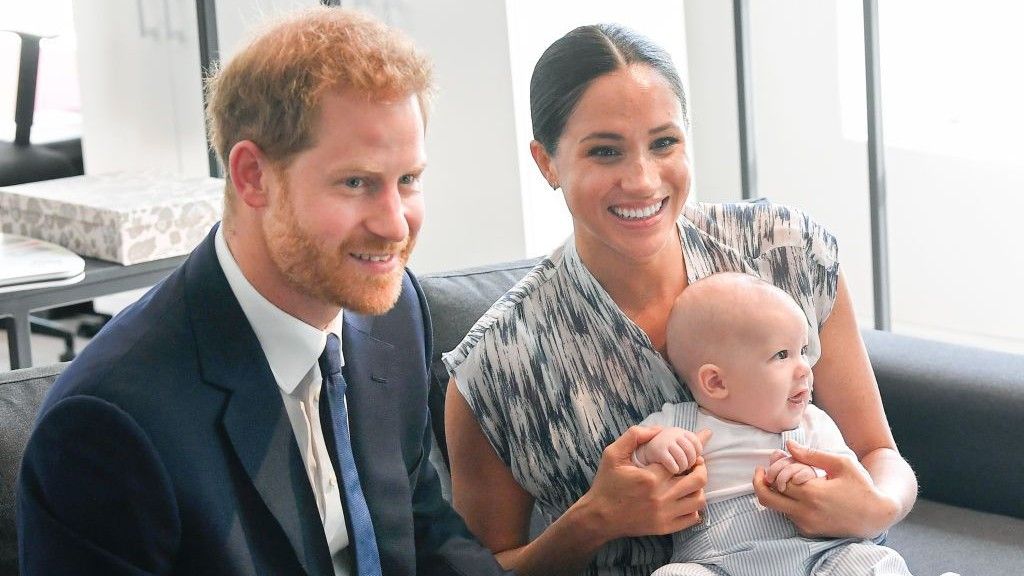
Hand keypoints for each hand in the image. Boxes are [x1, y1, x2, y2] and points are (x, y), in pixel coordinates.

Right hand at [581, 426, 708, 540]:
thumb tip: (659, 429)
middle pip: (698, 480)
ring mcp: (665, 515)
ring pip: (699, 500)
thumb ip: (634, 436)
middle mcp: (661, 497)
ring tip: (689, 481)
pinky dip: (694, 507)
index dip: (691, 453)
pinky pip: (693, 518)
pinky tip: (684, 499)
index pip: (683, 460)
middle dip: (700, 467)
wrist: (599, 517)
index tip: (692, 450)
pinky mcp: (665, 528)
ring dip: (698, 488)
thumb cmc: (606, 484)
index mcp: (650, 477)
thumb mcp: (612, 454)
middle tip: (694, 463)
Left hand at [753, 440, 899, 538]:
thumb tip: (788, 445)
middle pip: (767, 498)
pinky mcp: (810, 532)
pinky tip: (797, 491)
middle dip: (760, 482)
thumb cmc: (861, 486)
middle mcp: (806, 513)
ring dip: (774, 492)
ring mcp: (807, 525)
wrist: (877, 515)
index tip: (776, 457)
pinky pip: (788, 516)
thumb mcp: (841, 464)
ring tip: (784, 478)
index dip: (774, 467)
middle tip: (761, 472)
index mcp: (812, 494)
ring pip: (776, 508)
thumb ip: (812, 455)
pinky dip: (786, 503)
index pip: (777, 480)